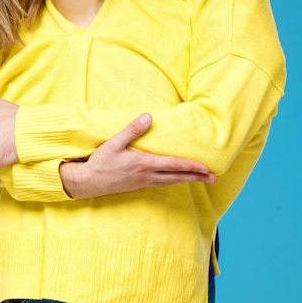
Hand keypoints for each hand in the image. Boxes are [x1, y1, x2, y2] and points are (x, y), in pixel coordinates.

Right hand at [59, 113, 215, 198]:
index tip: (206, 168)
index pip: (173, 165)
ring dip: (187, 180)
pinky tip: (176, 179)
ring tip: (200, 179)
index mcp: (143, 164)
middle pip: (177, 177)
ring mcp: (143, 182)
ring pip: (171, 182)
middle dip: (196, 177)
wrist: (88, 182)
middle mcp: (147, 175)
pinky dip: (173, 181)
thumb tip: (148, 117)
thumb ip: (132, 130)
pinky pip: (162, 183)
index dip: (191, 166)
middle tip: (213, 178)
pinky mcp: (138, 185)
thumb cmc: (101, 162)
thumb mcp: (114, 142)